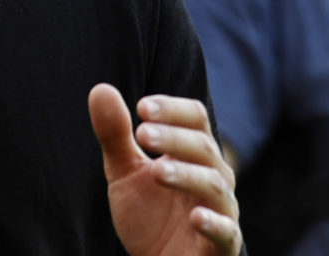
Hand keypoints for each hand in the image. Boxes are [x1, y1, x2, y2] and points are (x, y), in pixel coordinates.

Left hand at [89, 84, 241, 255]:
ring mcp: (220, 211)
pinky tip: (195, 217)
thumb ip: (115, 134)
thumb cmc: (148, 215)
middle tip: (141, 134)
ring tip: (156, 170)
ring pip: (214, 185)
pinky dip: (214, 223)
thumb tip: (101, 88)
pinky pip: (227, 233)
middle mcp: (213, 177)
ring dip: (186, 174)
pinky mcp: (222, 246)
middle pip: (203, 147)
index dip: (172, 109)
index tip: (142, 107)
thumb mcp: (124, 173)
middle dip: (172, 138)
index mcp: (193, 154)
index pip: (195, 118)